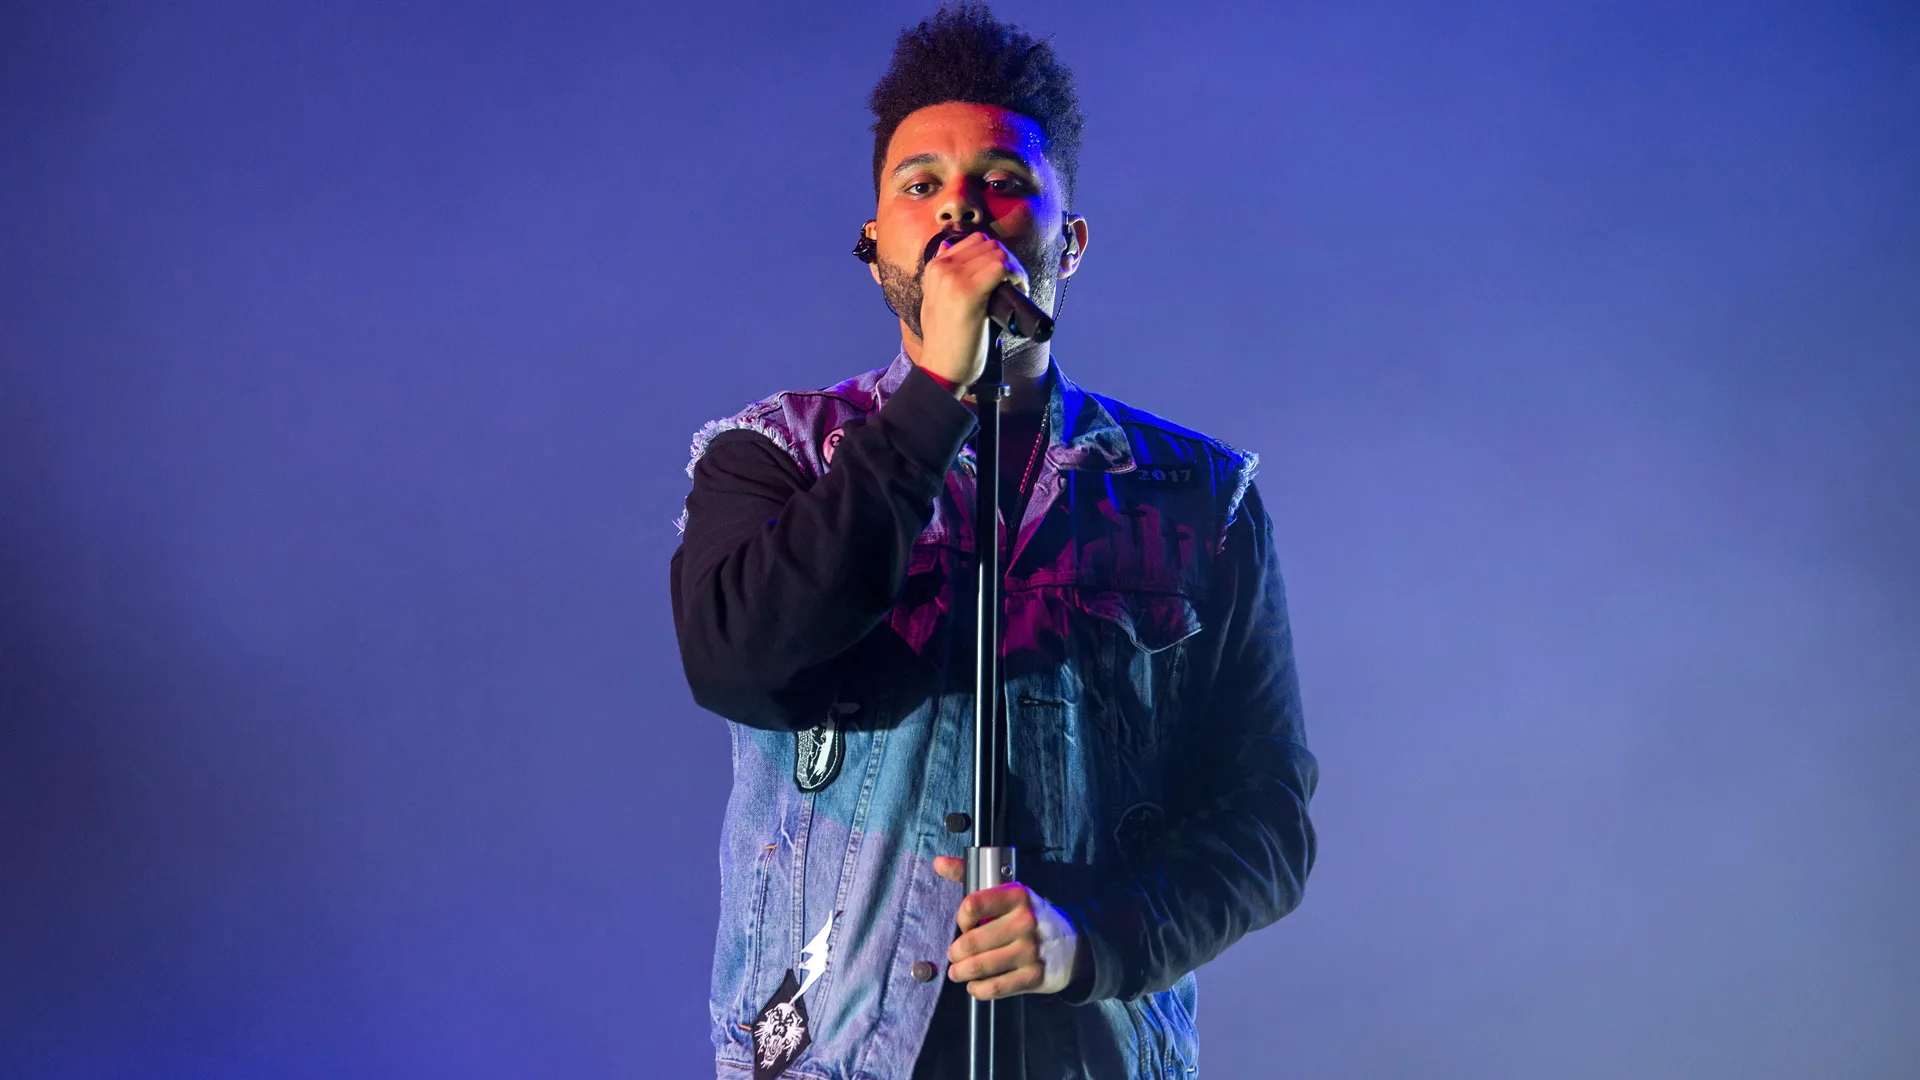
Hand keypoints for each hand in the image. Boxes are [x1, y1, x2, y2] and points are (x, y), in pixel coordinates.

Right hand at [916, 231, 1029, 390]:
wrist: (941, 369)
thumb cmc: (947, 342)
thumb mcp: (936, 302)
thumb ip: (944, 276)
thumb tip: (951, 248)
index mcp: (934, 268)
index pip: (974, 242)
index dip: (996, 255)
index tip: (1005, 276)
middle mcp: (942, 268)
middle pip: (988, 243)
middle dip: (1009, 259)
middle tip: (1017, 283)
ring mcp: (953, 278)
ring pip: (997, 252)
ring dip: (1015, 267)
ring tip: (1019, 288)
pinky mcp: (968, 292)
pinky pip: (1001, 267)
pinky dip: (1017, 275)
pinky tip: (1020, 290)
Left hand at [932, 855, 1085, 999]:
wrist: (1072, 945)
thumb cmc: (1030, 917)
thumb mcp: (1008, 892)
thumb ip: (970, 875)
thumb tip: (938, 863)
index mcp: (1018, 896)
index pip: (973, 904)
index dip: (961, 918)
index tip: (964, 924)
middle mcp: (1026, 921)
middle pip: (972, 941)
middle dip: (956, 952)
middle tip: (954, 955)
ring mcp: (1031, 950)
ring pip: (980, 966)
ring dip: (961, 972)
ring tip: (957, 972)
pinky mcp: (1034, 976)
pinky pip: (995, 987)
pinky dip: (978, 989)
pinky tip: (974, 985)